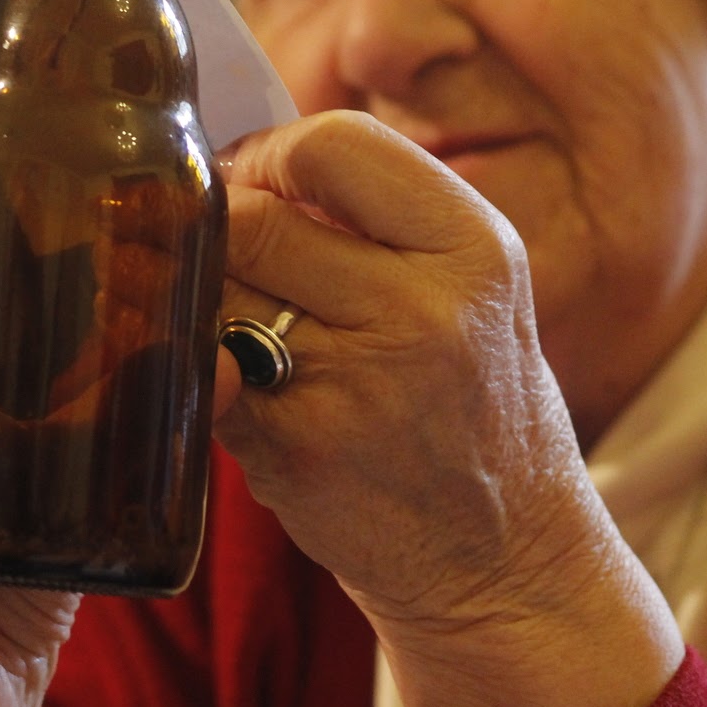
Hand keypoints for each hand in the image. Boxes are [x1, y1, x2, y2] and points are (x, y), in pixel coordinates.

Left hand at [213, 111, 679, 706]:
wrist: (505, 561)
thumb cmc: (472, 406)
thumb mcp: (470, 288)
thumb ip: (371, 218)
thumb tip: (233, 163)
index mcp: (475, 248)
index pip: (330, 144)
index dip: (268, 157)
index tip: (256, 186)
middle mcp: (427, 311)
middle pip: (255, 216)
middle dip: (220, 228)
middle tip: (222, 254)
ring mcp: (360, 384)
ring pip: (214, 289)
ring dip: (202, 297)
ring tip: (236, 321)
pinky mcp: (298, 449)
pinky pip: (203, 369)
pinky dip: (201, 367)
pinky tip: (241, 384)